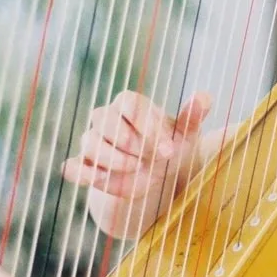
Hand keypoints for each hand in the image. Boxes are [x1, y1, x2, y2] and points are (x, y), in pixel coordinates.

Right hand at [61, 89, 210, 208]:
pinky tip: (100, 180)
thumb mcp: (186, 133)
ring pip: (90, 142)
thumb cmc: (170, 146)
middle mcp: (107, 119)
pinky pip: (72, 167)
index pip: (129, 104)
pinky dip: (82, 173)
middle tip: (149, 157)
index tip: (168, 148)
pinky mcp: (86, 167)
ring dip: (111, 158)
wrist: (157, 175)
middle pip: (102, 118)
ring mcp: (94, 143)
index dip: (147, 125)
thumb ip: (193, 115)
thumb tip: (204, 97)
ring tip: (136, 168)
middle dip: (126, 140)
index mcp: (130, 106)